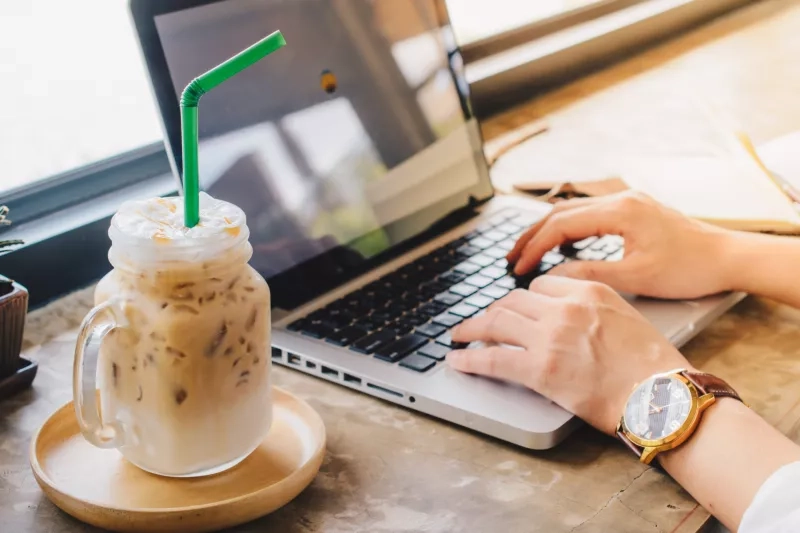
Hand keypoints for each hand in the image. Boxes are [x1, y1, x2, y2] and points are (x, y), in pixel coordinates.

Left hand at [447, 276, 689, 434]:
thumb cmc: (654, 367)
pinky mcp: (540, 369)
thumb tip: (569, 320)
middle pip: (512, 301)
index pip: (540, 287)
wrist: (663, 397)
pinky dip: (469, 359)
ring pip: (496, 322)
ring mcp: (550, 337)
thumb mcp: (627, 317)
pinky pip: (493, 359)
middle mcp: (566, 308)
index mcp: (590, 291)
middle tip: (480, 323)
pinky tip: (458, 361)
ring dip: (471, 329)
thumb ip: (593, 310)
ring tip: (459, 336)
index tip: (513, 309)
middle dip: (492, 312)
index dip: (522, 300)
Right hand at [507, 192, 733, 299]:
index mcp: (619, 211)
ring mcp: (628, 201)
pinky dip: (568, 228)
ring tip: (527, 250)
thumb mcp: (636, 278)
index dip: (534, 247)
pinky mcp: (634, 210)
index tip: (518, 267)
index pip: (560, 225)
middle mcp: (620, 199)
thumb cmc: (690, 269)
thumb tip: (551, 279)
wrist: (729, 258)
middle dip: (532, 235)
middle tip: (511, 257)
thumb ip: (589, 275)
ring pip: (573, 210)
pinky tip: (560, 243)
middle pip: (561, 212)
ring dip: (547, 230)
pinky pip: (589, 214)